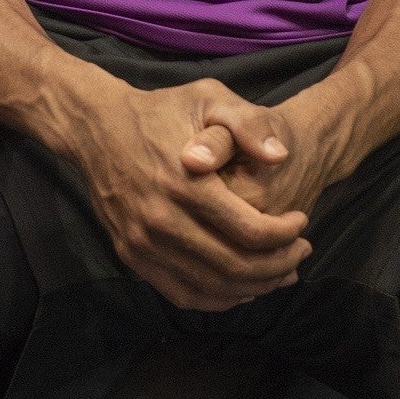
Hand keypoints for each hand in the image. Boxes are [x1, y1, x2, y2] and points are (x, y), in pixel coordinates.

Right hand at [57, 73, 311, 311]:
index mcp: (186, 182)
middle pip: (235, 266)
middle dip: (278, 265)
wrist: (97, 128)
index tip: (302, 222)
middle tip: (301, 251)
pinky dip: (217, 300)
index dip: (285, 235)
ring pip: (211, 287)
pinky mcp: (131, 255)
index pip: (250, 230)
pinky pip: (181, 293)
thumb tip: (281, 157)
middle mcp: (162, 219)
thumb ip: (248, 123)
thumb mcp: (208, 98)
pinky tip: (241, 288)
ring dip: (254, 287)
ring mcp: (143, 243)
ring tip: (280, 272)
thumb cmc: (161, 111)